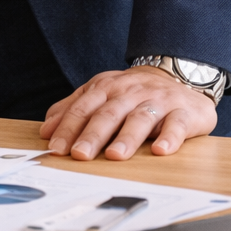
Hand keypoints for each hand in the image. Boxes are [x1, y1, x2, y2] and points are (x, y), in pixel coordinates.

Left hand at [40, 66, 216, 159]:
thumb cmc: (135, 92)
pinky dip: (169, 137)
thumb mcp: (102, 94)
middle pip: (108, 114)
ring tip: (114, 155)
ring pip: (140, 118)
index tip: (56, 147)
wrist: (180, 75)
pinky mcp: (184, 113)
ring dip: (126, 137)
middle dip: (92, 134)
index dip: (68, 127)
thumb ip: (74, 109)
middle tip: (80, 154)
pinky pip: (177, 125)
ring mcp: (158, 101)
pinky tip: (160, 150)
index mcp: (107, 88)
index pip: (84, 107)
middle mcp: (131, 93)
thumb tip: (46, 129)